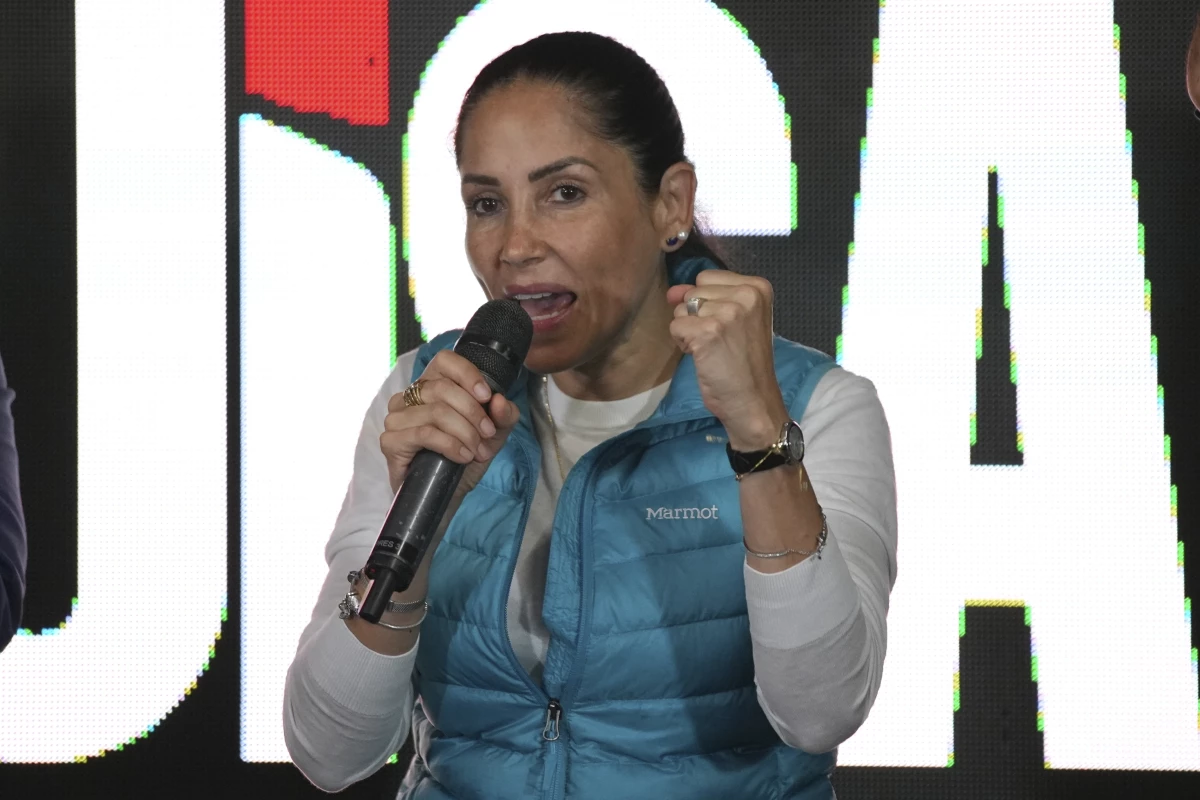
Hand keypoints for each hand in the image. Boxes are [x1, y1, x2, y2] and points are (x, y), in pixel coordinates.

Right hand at [380, 350, 521, 496]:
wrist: (447, 496)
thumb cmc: (465, 458)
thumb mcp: (494, 435)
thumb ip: (504, 416)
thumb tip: (500, 400)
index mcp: (431, 385)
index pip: (445, 360)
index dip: (468, 375)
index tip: (487, 397)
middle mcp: (409, 397)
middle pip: (443, 389)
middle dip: (473, 413)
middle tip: (487, 435)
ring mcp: (396, 418)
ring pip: (437, 412)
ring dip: (465, 433)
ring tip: (476, 451)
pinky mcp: (390, 441)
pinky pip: (424, 434)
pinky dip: (450, 445)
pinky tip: (462, 456)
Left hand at [666, 271, 788, 450]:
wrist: (753, 401)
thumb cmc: (745, 364)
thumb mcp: (736, 321)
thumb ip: (706, 298)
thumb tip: (673, 291)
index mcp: (758, 287)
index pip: (706, 277)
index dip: (707, 303)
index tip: (726, 326)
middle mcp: (746, 294)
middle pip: (693, 292)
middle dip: (697, 317)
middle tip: (720, 342)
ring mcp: (728, 312)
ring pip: (681, 309)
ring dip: (689, 331)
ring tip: (713, 349)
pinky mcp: (709, 331)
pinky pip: (676, 326)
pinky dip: (684, 344)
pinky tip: (705, 357)